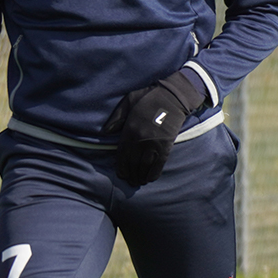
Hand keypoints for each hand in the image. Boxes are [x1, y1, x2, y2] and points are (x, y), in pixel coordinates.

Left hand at [102, 70, 208, 185]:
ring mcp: (153, 144)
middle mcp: (140, 140)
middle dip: (131, 174)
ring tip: (139, 181)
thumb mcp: (128, 102)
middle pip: (133, 163)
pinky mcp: (166, 146)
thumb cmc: (148, 97)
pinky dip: (154, 173)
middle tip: (130, 181)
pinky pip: (158, 165)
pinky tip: (150, 178)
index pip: (122, 155)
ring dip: (141, 176)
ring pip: (144, 167)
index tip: (121, 174)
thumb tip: (105, 132)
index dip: (121, 167)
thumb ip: (116, 118)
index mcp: (129, 130)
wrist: (173, 96)